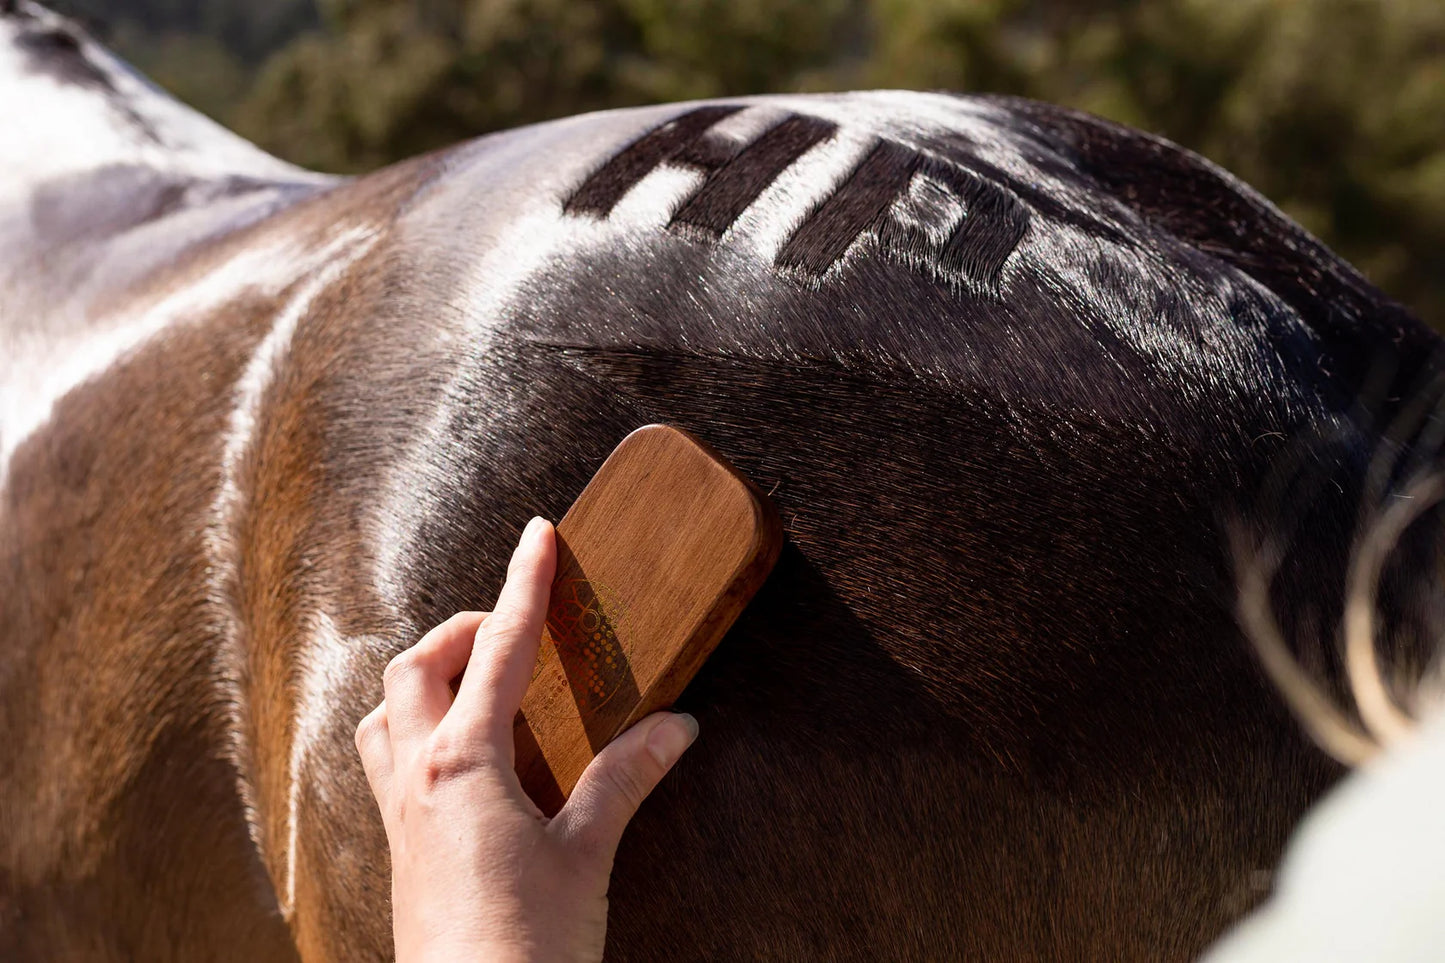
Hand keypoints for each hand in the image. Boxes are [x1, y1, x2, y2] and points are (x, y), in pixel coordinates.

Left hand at [355, 516, 699, 961]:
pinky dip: (414, 726)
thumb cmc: (525, 948)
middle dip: (464, 628)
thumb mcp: (586, 854)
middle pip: (418, 666)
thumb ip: (623, 779)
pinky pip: (385, 758)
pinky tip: (457, 753)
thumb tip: (674, 726)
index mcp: (462, 762)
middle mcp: (415, 776)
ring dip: (426, 676)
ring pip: (385, 711)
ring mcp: (398, 814)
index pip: (498, 649)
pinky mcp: (400, 849)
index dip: (523, 586)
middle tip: (516, 624)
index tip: (540, 536)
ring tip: (478, 678)